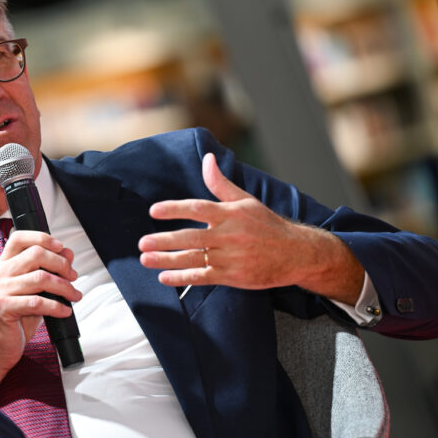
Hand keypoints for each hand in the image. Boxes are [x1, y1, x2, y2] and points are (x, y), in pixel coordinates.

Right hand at [0, 231, 80, 398]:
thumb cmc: (15, 319)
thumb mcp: (33, 292)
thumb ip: (48, 271)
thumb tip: (67, 254)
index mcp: (5, 265)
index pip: (20, 238)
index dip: (43, 238)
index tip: (61, 248)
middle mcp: (0, 273)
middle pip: (36, 254)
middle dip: (61, 264)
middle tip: (73, 277)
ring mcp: (0, 290)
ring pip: (40, 278)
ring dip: (64, 287)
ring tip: (74, 296)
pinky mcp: (3, 308)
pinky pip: (37, 302)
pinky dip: (56, 307)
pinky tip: (65, 311)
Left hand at [138, 153, 362, 300]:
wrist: (296, 253)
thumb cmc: (266, 225)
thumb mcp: (245, 200)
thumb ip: (220, 183)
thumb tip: (208, 158)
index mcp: (230, 214)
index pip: (198, 208)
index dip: (175, 208)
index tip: (154, 210)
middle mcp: (229, 235)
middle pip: (191, 237)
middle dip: (164, 240)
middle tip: (142, 242)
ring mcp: (230, 257)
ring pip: (193, 259)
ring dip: (167, 260)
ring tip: (145, 259)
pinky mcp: (233, 276)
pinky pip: (203, 277)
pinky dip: (182, 278)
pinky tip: (164, 277)